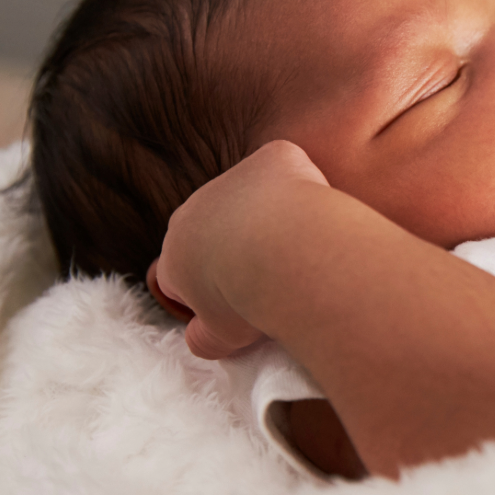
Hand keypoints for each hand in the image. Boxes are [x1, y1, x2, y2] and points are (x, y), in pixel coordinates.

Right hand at [148, 140, 329, 358]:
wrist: (287, 254)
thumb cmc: (251, 301)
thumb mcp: (220, 338)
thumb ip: (203, 338)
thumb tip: (198, 338)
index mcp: (177, 254)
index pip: (181, 270)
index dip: (210, 288)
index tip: (239, 300)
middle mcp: (195, 209)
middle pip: (214, 226)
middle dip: (237, 246)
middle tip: (273, 274)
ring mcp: (232, 178)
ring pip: (250, 195)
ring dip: (270, 215)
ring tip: (301, 246)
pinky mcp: (271, 156)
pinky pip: (284, 166)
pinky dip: (301, 184)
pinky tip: (316, 213)